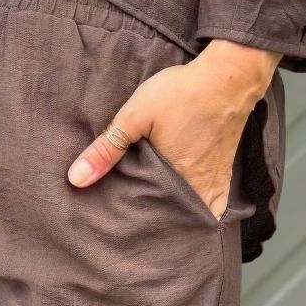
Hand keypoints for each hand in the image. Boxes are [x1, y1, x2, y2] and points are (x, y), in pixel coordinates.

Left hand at [67, 40, 280, 217]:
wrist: (229, 76)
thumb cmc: (181, 93)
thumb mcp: (135, 116)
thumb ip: (106, 148)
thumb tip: (76, 180)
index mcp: (172, 180)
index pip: (150, 215)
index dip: (137, 223)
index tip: (124, 228)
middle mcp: (197, 187)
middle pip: (174, 217)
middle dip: (160, 224)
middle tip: (142, 229)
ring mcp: (215, 180)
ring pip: (196, 212)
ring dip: (181, 217)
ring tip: (164, 221)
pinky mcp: (226, 169)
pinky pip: (216, 202)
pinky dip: (206, 209)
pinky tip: (197, 211)